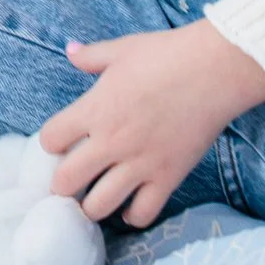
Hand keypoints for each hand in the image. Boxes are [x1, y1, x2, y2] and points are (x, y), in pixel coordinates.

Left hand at [39, 19, 264, 228]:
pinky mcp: (168, 178)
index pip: (50, 139)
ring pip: (98, 206)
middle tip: (71, 179)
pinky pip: (142, 214)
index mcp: (94, 109)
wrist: (215, 70)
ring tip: (95, 197)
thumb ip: (91, 56)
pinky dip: (133, 214)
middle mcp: (111, 142)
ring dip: (92, 205)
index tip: (62, 141)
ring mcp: (139, 164)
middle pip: (65, 182)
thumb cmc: (167, 55)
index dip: (51, 141)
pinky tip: (130, 204)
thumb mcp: (122, 50)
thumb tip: (70, 50)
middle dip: (62, 184)